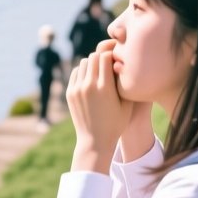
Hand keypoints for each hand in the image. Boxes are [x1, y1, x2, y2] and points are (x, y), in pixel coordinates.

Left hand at [68, 41, 132, 173]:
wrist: (95, 141)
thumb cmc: (116, 123)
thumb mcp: (127, 105)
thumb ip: (125, 83)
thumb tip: (122, 64)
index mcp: (104, 88)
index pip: (104, 57)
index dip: (112, 56)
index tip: (116, 61)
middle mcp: (89, 86)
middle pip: (93, 57)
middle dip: (102, 57)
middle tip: (108, 64)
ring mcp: (77, 89)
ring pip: (83, 62)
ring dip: (92, 63)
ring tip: (100, 71)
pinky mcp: (70, 93)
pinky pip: (76, 72)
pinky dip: (83, 71)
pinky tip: (90, 78)